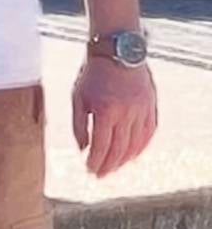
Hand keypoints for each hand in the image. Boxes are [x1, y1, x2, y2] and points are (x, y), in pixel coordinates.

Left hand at [75, 47, 160, 179]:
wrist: (117, 52)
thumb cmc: (92, 74)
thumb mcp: (78, 98)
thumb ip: (79, 125)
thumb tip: (83, 149)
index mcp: (106, 111)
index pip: (102, 146)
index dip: (96, 162)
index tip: (90, 171)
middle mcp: (127, 113)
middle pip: (119, 149)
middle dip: (109, 165)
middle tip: (100, 175)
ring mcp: (142, 110)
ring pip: (136, 143)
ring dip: (125, 160)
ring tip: (114, 168)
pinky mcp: (151, 106)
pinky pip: (149, 132)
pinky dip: (141, 146)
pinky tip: (133, 155)